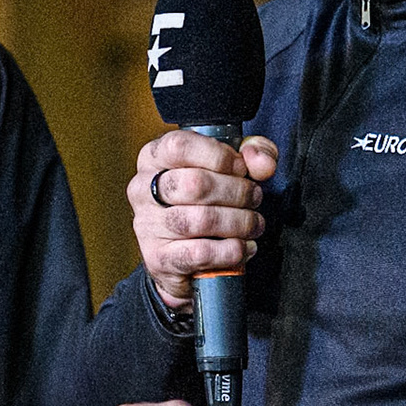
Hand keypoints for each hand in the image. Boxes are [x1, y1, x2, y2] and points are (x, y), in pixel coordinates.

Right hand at [128, 129, 278, 309]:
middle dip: (237, 192)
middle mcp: (143, 189)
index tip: (241, 169)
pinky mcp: (159, 258)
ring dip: (240, 222)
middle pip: (195, 184)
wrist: (184, 259)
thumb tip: (262, 163)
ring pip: (201, 219)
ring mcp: (147, 225)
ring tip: (253, 223)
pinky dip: (231, 250)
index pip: (180, 146)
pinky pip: (202, 253)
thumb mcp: (230, 167)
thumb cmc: (205, 204)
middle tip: (253, 198)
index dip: (219, 156)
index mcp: (154, 158)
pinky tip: (242, 246)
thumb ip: (253, 153)